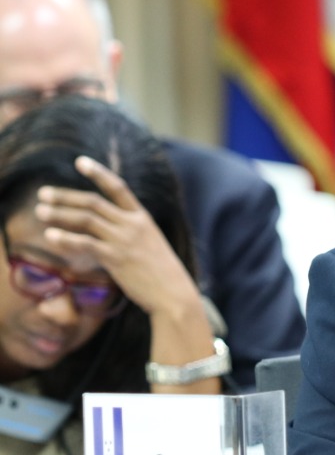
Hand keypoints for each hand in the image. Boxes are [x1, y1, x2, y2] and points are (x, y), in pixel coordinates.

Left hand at [34, 156, 200, 318]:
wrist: (173, 293)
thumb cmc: (160, 273)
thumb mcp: (149, 244)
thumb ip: (127, 233)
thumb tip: (100, 231)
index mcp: (142, 218)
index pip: (118, 188)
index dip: (99, 173)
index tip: (80, 161)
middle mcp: (132, 225)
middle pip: (93, 202)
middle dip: (65, 196)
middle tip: (43, 193)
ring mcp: (124, 240)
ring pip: (86, 219)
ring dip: (60, 214)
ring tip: (40, 211)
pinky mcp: (115, 257)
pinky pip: (86, 243)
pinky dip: (66, 238)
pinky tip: (50, 236)